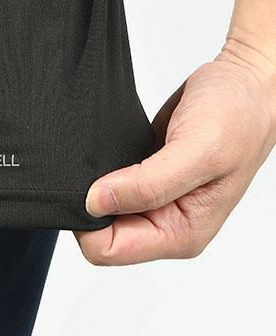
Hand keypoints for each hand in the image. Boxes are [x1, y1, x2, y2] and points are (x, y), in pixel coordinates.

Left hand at [73, 43, 275, 265]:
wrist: (244, 85)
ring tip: (115, 155)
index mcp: (181, 232)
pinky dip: (100, 171)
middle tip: (107, 165)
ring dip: (95, 185)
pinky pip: (106, 185)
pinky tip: (114, 152)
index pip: (110, 250)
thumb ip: (148, 184)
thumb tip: (96, 202)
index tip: (93, 186)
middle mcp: (165, 222)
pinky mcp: (142, 179)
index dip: (92, 222)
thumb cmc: (238, 117)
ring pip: (100, 209)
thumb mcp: (198, 151)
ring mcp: (153, 201)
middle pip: (100, 232)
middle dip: (92, 203)